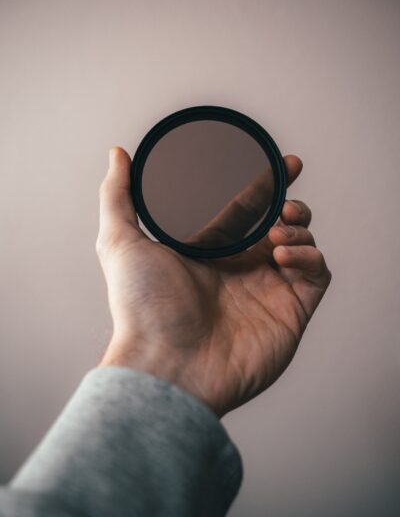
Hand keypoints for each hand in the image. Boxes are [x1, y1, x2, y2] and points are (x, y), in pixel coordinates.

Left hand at [96, 147, 331, 417]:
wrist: (166, 365)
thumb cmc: (141, 308)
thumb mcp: (120, 242)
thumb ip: (118, 195)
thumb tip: (117, 154)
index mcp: (210, 251)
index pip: (245, 209)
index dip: (265, 184)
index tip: (281, 163)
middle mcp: (240, 268)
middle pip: (278, 223)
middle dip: (290, 200)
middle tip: (290, 179)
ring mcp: (267, 289)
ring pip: (302, 243)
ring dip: (297, 226)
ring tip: (276, 229)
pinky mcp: (291, 311)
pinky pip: (317, 274)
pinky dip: (309, 256)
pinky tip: (281, 254)